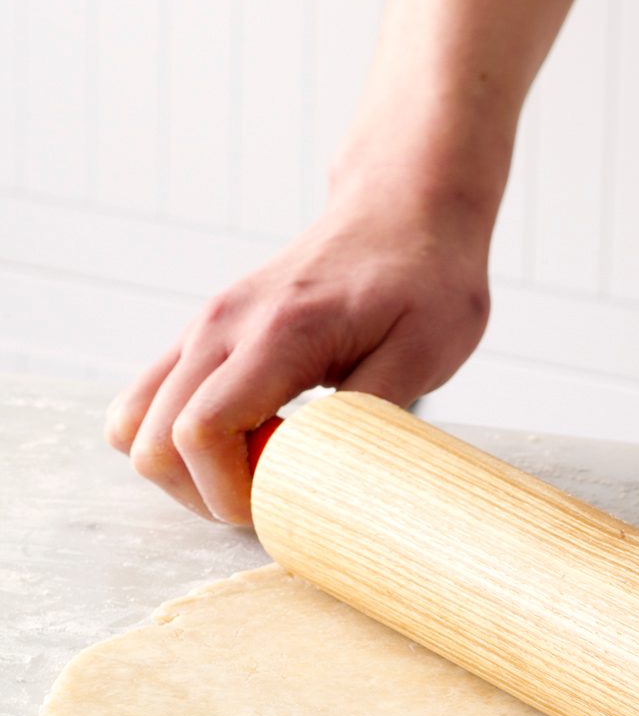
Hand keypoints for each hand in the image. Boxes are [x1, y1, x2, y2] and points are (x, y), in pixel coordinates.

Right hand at [105, 197, 488, 524]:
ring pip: (135, 423)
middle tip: (275, 498)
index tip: (282, 504)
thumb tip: (329, 481)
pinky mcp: (206, 331)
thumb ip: (368, 417)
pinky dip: (176, 437)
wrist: (405, 211)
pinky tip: (243, 441)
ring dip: (182, 470)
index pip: (200, 433)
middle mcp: (222, 326)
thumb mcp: (425, 352)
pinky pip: (151, 397)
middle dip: (203, 494)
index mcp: (278, 334)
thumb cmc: (426, 279)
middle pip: (152, 441)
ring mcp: (205, 326)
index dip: (227, 492)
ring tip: (254, 474)